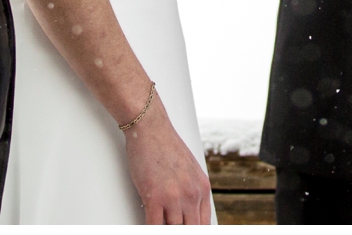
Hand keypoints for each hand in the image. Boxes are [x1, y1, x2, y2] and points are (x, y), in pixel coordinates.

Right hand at [124, 97, 213, 223]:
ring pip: (173, 230)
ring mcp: (174, 197)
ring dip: (165, 229)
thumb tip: (188, 214)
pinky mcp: (154, 197)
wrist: (150, 127)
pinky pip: (154, 227)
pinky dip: (150, 230)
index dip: (194, 232)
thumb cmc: (166, 146)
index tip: (186, 230)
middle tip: (171, 228)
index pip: (204, 224)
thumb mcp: (189, 170)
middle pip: (190, 229)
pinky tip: (147, 227)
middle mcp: (192, 194)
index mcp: (202, 188)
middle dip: (181, 231)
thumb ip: (192, 192)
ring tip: (160, 222)